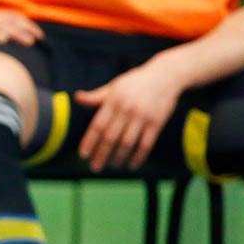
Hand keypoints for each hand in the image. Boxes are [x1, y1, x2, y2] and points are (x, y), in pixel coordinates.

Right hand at [0, 11, 43, 63]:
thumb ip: (0, 38)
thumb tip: (21, 47)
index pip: (12, 17)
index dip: (28, 25)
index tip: (40, 36)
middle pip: (9, 21)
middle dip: (25, 29)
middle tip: (37, 40)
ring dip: (15, 33)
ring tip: (28, 41)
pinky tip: (3, 40)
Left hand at [74, 59, 186, 173]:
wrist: (166, 75)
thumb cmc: (136, 82)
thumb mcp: (114, 86)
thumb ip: (96, 96)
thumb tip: (77, 98)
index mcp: (113, 101)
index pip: (98, 125)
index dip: (90, 141)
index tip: (83, 155)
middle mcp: (126, 109)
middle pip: (111, 137)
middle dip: (101, 154)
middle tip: (94, 168)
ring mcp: (143, 117)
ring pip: (127, 143)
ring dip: (118, 158)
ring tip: (111, 166)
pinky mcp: (157, 123)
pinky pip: (146, 144)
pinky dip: (138, 157)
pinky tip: (131, 165)